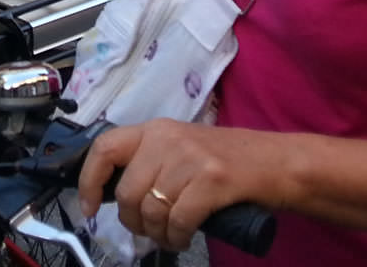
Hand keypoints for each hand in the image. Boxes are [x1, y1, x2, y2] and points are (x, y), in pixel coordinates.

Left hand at [77, 119, 279, 253]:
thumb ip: (150, 163)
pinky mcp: (213, 180)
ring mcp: (191, 157)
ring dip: (157, 234)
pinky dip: (176, 237)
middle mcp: (168, 138)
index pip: (105, 148)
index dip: (90, 180)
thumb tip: (114, 194)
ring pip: (151, 210)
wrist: (278, 163)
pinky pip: (178, 220)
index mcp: (156, 129)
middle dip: (134, 222)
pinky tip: (183, 238)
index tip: (88, 207)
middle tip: (149, 231)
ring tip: (169, 236)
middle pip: (127, 191)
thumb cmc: (229, 161)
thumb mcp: (182, 150)